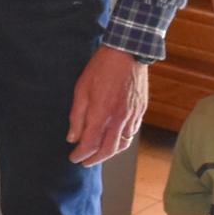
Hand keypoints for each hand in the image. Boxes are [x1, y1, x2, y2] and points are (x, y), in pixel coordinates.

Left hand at [66, 45, 147, 165]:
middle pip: (107, 150)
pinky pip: (131, 133)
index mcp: (101, 114)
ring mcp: (132, 116)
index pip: (90, 144)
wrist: (127, 53)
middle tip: (84, 162)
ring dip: (109, 153)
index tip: (73, 157)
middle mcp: (118, 119)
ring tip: (99, 153)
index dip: (80, 154)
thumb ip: (77, 117)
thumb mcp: (81, 90)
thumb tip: (72, 138)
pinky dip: (122, 141)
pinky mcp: (140, 111)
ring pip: (122, 144)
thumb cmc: (101, 68)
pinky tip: (114, 138)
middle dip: (94, 159)